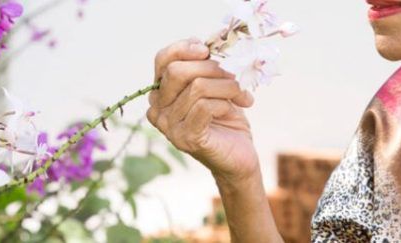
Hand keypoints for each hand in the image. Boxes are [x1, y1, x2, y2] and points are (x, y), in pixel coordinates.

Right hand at [147, 38, 259, 180]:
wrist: (239, 157)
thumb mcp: (215, 86)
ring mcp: (169, 127)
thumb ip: (205, 66)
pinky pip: (204, 106)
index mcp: (161, 94)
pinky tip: (235, 109)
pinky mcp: (186, 139)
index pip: (162, 60)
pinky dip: (224, 103)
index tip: (207, 49)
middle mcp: (158, 110)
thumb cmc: (226, 120)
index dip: (184, 48)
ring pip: (197, 87)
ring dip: (227, 86)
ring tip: (242, 95)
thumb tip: (206, 43)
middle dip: (213, 68)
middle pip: (178, 71)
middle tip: (235, 76)